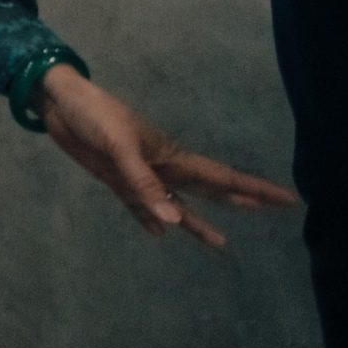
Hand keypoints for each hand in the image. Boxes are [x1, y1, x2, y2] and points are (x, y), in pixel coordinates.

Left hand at [35, 67, 295, 247]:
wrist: (60, 103)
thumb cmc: (93, 117)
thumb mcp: (118, 147)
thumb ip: (144, 184)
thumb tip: (173, 223)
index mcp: (171, 157)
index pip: (221, 176)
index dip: (254, 189)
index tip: (288, 199)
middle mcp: (162, 167)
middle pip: (208, 189)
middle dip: (239, 200)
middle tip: (269, 210)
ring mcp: (140, 174)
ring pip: (176, 203)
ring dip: (197, 222)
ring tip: (220, 244)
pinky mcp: (115, 179)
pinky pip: (140, 204)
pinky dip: (151, 218)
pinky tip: (161, 232)